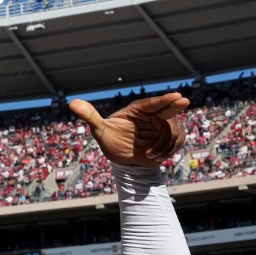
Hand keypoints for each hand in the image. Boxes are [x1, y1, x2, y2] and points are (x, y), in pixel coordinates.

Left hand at [69, 92, 189, 166]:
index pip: (152, 103)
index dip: (164, 100)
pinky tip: (155, 157)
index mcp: (138, 109)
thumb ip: (90, 116)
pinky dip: (169, 150)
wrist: (121, 158)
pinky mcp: (170, 137)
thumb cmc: (109, 140)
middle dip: (175, 105)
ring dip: (165, 144)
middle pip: (169, 108)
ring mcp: (163, 125)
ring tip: (150, 156)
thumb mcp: (99, 130)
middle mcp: (153, 114)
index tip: (176, 96)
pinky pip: (178, 141)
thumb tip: (72, 102)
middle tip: (183, 101)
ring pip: (174, 129)